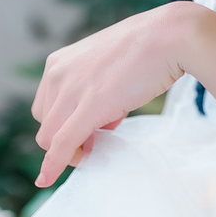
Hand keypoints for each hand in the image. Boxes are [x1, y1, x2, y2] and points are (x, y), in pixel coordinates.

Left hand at [33, 2, 195, 185]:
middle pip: (45, 124)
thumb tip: (98, 122)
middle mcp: (57, 74)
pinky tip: (46, 180)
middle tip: (102, 134)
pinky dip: (53, 165)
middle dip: (69, 137)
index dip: (66, 124)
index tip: (92, 128)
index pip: (46, 108)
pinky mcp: (89, 107)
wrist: (170, 36)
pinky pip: (61, 144)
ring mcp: (70, 90)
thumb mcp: (107, 68)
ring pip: (50, 138)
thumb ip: (94, 91)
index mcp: (58, 63)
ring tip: (108, 134)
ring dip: (72, 149)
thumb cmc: (146, 50)